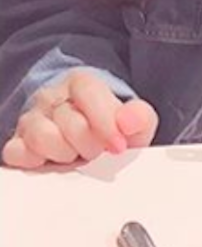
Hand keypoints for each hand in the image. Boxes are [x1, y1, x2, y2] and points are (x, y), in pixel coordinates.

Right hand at [1, 69, 157, 169]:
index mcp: (81, 84)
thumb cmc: (107, 126)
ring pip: (42, 137)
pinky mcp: (17, 143)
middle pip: (70, 121)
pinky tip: (54, 163)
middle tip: (99, 151)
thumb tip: (130, 122)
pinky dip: (36, 163)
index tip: (118, 145)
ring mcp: (31, 119)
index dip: (106, 121)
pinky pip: (18, 153)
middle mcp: (53, 97)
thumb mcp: (131, 121)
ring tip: (77, 155)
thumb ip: (139, 118)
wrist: (83, 132)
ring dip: (65, 154)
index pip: (89, 92)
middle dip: (91, 145)